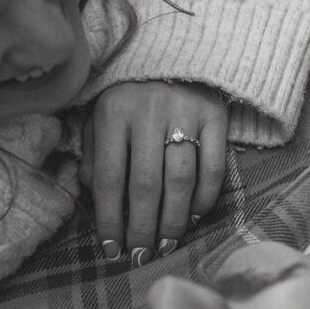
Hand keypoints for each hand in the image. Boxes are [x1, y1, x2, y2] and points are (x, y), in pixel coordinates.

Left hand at [80, 81, 228, 264]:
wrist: (173, 52)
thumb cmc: (128, 96)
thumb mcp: (99, 119)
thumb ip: (93, 158)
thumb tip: (98, 204)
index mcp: (112, 113)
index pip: (108, 179)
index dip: (110, 220)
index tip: (111, 249)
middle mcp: (148, 111)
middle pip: (146, 186)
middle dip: (142, 229)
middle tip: (141, 257)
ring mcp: (185, 112)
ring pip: (180, 181)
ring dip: (173, 221)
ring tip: (165, 245)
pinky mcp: (215, 116)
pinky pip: (214, 169)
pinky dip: (205, 199)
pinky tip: (194, 218)